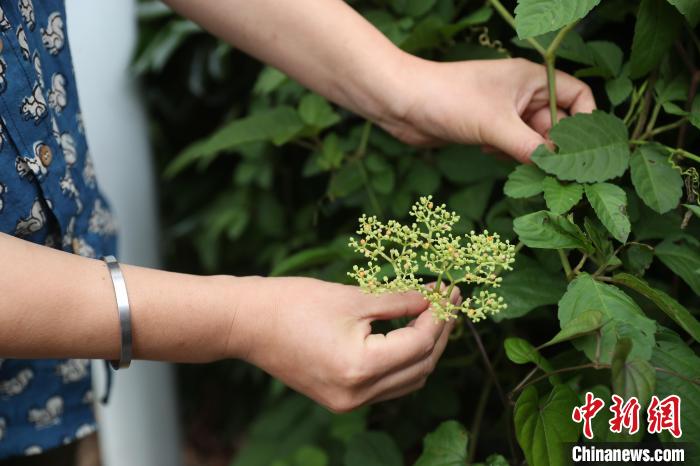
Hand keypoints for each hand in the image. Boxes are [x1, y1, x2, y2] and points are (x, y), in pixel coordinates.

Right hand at [228, 277, 458, 411]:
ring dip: (424, 350)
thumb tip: (433, 297)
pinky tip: (407, 335)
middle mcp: (357, 395)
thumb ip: (400, 301)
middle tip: (446, 301)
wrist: (248, 323)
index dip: (438, 315)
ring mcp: (348, 402)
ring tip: (432, 316)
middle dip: (438, 332)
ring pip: (407, 380)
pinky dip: (403, 362)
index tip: (448, 291)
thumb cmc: (294, 303)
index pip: (419, 343)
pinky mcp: (340, 400)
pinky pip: (386, 386)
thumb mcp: (354, 298)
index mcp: (360, 368)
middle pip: (420, 367)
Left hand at [380, 57, 595, 162]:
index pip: (577, 97)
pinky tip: (486, 151)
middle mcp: (522, 94)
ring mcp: (504, 112)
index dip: (584, 123)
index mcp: (532, 79)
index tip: (581, 152)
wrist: (401, 104)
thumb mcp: (495, 125)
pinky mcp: (487, 129)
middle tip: (548, 172)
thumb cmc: (448, 99)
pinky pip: (511, 147)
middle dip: (552, 148)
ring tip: (508, 157)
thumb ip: (531, 148)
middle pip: (556, 124)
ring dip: (526, 155)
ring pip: (532, 140)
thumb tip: (559, 171)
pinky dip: (505, 154)